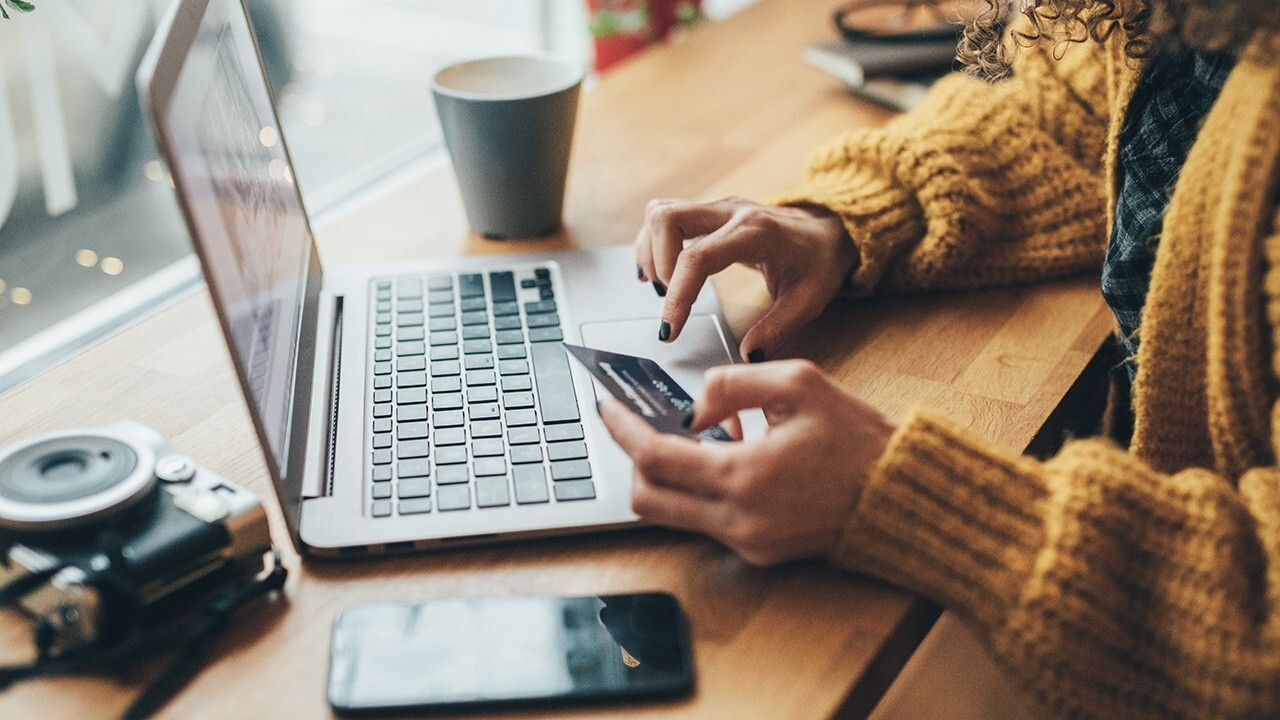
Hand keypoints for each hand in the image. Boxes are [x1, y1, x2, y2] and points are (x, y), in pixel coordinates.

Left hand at [598, 360, 895, 565]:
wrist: (901, 495)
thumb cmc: (858, 438)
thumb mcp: (798, 383)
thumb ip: (732, 383)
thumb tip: (693, 408)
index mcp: (745, 476)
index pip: (655, 458)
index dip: (622, 429)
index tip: (606, 406)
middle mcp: (739, 519)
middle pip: (648, 498)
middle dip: (634, 458)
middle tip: (638, 424)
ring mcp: (748, 543)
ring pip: (672, 514)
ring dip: (669, 475)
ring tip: (695, 436)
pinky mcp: (760, 554)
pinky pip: (706, 522)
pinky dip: (701, 490)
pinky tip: (728, 458)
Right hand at [635, 197, 854, 361]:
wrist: (828, 231)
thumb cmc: (818, 262)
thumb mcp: (809, 300)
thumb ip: (778, 329)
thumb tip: (748, 355)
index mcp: (755, 233)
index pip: (698, 257)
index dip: (678, 295)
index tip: (670, 329)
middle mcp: (730, 212)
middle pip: (667, 218)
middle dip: (657, 263)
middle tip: (669, 298)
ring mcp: (717, 208)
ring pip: (661, 212)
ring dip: (651, 251)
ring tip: (663, 286)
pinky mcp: (709, 212)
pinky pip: (666, 216)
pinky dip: (653, 243)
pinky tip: (660, 272)